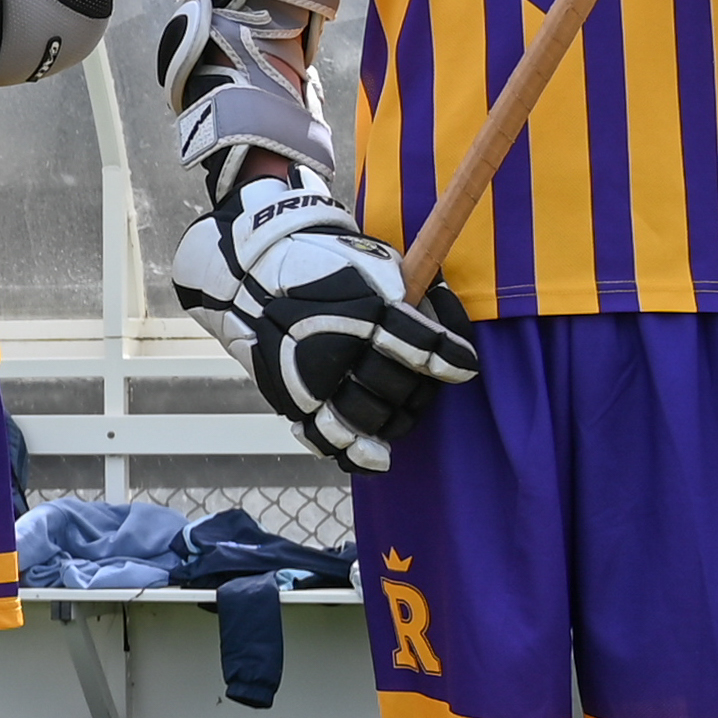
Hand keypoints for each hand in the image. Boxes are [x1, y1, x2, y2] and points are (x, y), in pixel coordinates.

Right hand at [169, 182, 479, 475]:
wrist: (253, 274)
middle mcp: (341, 346)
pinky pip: (329, 439)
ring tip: (404, 407)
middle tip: (425, 377)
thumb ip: (411, 292)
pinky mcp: (293, 400)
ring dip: (397, 416)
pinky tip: (378, 456)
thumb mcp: (374, 261)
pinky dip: (358, 453)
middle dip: (422, 386)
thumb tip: (446, 320)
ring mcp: (315, 378)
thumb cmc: (325, 264)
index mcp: (367, 308)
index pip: (425, 345)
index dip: (453, 358)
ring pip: (371, 416)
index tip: (464, 365)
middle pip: (401, 386)